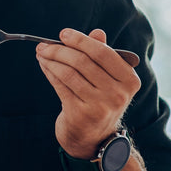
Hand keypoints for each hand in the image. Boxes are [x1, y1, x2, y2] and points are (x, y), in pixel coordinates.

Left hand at [36, 28, 140, 158]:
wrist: (93, 138)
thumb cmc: (99, 101)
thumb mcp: (107, 79)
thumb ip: (103, 55)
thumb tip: (97, 32)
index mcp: (129, 80)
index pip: (103, 52)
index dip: (81, 40)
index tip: (63, 34)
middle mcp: (118, 94)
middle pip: (82, 61)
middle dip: (59, 50)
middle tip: (44, 45)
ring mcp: (100, 106)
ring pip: (69, 73)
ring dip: (50, 60)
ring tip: (41, 54)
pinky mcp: (81, 114)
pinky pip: (60, 86)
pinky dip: (49, 73)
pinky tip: (44, 66)